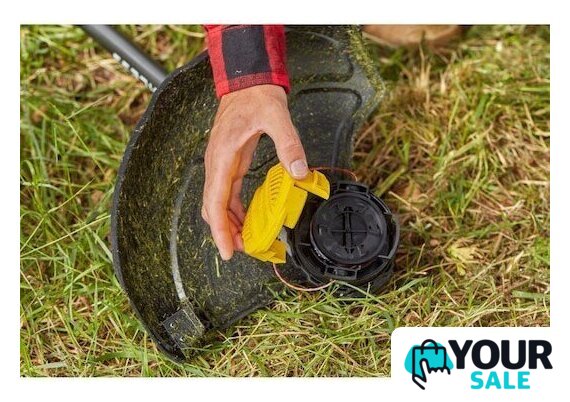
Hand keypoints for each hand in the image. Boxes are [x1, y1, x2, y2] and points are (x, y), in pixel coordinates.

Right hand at [202, 84, 308, 259]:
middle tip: (244, 250)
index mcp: (223, 156)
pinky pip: (226, 193)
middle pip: (213, 207)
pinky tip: (245, 219)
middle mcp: (216, 163)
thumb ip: (289, 144)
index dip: (220, 230)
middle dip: (225, 231)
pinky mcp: (228, 163)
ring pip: (217, 203)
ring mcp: (221, 164)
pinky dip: (233, 210)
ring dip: (229, 223)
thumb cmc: (256, 96)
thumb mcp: (277, 117)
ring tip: (246, 240)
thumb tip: (299, 171)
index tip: (228, 251)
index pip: (215, 202)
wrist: (246, 81)